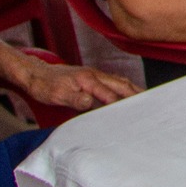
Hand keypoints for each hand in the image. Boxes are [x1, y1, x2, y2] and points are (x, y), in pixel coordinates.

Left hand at [17, 57, 138, 110]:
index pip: (109, 94)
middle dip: (136, 93)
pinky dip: (124, 86)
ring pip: (119, 81)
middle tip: (150, 103)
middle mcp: (94, 75)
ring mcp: (94, 74)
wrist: (35, 73)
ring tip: (145, 97)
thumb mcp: (56, 95)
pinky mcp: (92, 75)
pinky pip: (113, 80)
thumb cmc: (45, 85)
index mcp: (87, 80)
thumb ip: (75, 99)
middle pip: (121, 84)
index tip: (134, 113)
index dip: (121, 104)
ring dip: (133, 88)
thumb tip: (90, 103)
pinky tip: (128, 90)